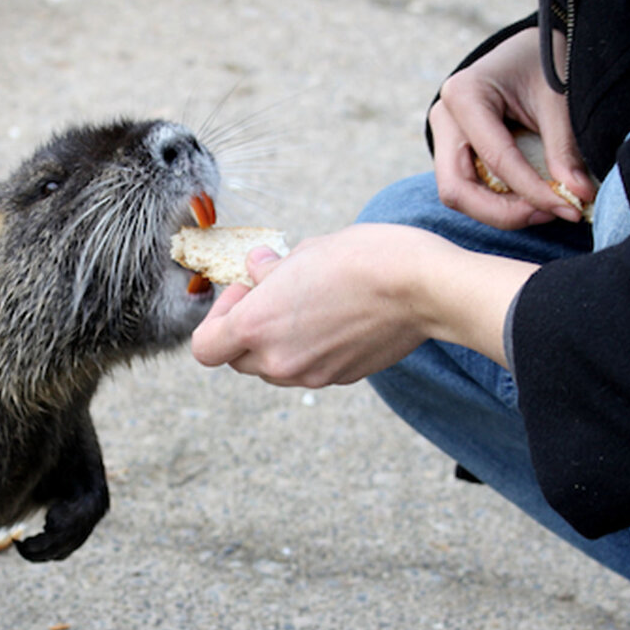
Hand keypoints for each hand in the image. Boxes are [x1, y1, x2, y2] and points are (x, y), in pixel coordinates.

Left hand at [191, 224, 537, 386]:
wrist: (424, 288)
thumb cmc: (363, 259)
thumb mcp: (305, 251)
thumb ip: (271, 269)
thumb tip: (255, 269)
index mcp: (256, 327)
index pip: (206, 347)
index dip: (217, 318)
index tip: (244, 292)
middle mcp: (277, 360)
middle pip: (237, 359)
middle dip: (246, 330)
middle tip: (273, 294)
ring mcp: (309, 375)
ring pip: (272, 367)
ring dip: (276, 341)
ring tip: (306, 304)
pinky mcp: (339, 378)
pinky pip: (307, 369)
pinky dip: (308, 349)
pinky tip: (333, 318)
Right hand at [430, 27, 595, 228]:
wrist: (528, 49)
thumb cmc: (543, 63)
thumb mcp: (558, 99)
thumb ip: (564, 149)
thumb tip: (578, 196)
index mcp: (464, 95)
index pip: (496, 159)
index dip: (532, 191)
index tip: (568, 207)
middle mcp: (443, 119)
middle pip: (457, 189)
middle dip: (503, 212)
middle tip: (548, 214)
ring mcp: (442, 137)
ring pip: (458, 196)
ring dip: (499, 212)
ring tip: (542, 209)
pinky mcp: (452, 152)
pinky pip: (467, 190)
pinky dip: (498, 202)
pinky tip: (529, 201)